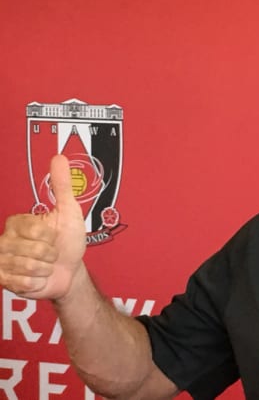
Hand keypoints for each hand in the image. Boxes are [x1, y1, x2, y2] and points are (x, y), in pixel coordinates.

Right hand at [0, 155, 86, 299]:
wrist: (70, 270)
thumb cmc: (69, 241)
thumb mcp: (69, 211)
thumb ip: (62, 185)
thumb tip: (59, 158)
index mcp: (19, 222)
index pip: (35, 230)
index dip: (51, 237)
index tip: (53, 237)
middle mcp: (7, 240)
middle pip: (33, 250)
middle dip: (50, 254)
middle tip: (50, 253)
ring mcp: (3, 261)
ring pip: (28, 267)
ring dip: (45, 268)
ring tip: (44, 264)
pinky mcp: (4, 280)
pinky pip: (24, 282)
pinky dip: (38, 282)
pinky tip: (37, 277)